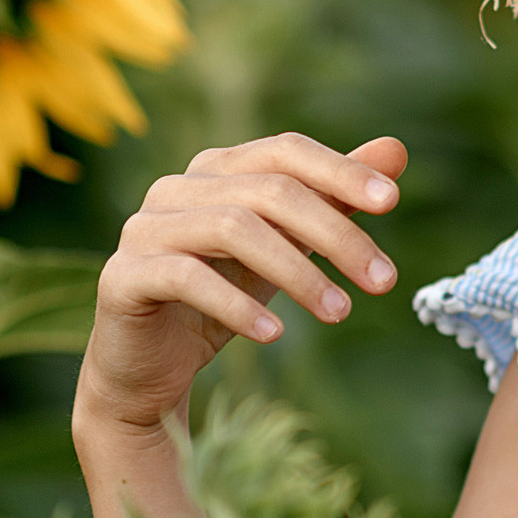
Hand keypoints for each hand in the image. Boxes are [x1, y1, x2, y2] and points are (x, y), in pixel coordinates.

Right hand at [79, 133, 406, 433]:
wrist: (147, 368)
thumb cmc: (224, 296)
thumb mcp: (289, 248)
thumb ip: (334, 199)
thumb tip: (396, 149)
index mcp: (217, 169)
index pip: (286, 151)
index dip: (339, 171)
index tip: (392, 202)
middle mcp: (176, 187)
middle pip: (270, 191)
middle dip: (335, 235)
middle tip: (384, 281)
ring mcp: (143, 228)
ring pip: (234, 229)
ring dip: (298, 273)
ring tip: (341, 313)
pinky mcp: (122, 276)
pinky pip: (185, 277)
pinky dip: (236, 305)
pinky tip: (274, 334)